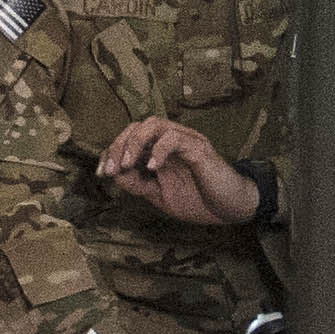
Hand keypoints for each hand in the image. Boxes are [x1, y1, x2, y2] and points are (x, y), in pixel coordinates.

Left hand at [100, 116, 254, 225]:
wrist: (231, 209)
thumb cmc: (200, 200)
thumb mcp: (160, 196)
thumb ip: (139, 184)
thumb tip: (114, 175)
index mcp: (161, 150)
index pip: (130, 138)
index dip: (112, 151)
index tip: (102, 173)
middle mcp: (172, 140)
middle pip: (139, 126)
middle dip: (119, 145)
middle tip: (111, 169)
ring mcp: (187, 141)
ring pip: (155, 124)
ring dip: (135, 142)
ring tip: (127, 164)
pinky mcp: (200, 149)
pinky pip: (176, 139)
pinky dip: (160, 150)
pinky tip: (152, 168)